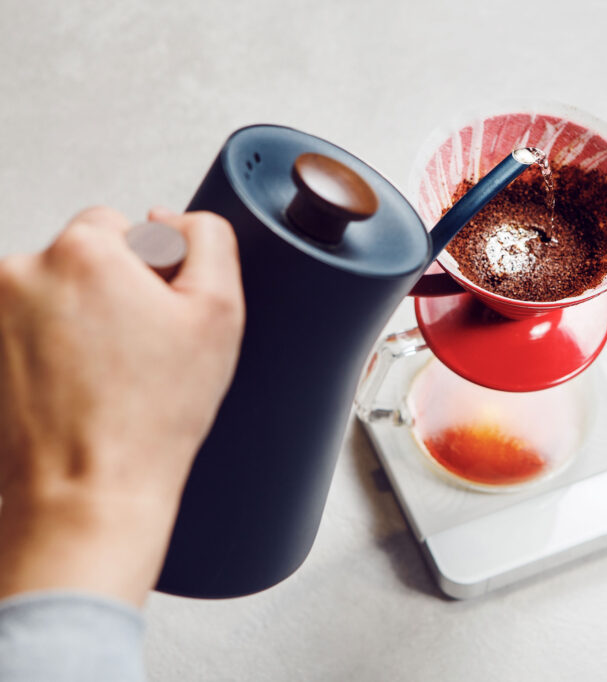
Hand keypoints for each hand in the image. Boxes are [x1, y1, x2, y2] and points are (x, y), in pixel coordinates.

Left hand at [0, 206, 243, 605]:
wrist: (86, 491)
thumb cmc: (150, 417)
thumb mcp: (219, 313)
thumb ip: (208, 239)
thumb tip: (169, 218)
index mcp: (82, 251)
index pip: (125, 227)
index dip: (153, 274)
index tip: (157, 322)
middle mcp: (22, 271)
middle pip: (81, 259)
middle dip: (110, 294)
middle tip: (134, 354)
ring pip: (51, 295)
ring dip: (76, 322)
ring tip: (103, 379)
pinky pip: (24, 330)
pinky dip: (48, 351)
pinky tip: (74, 389)